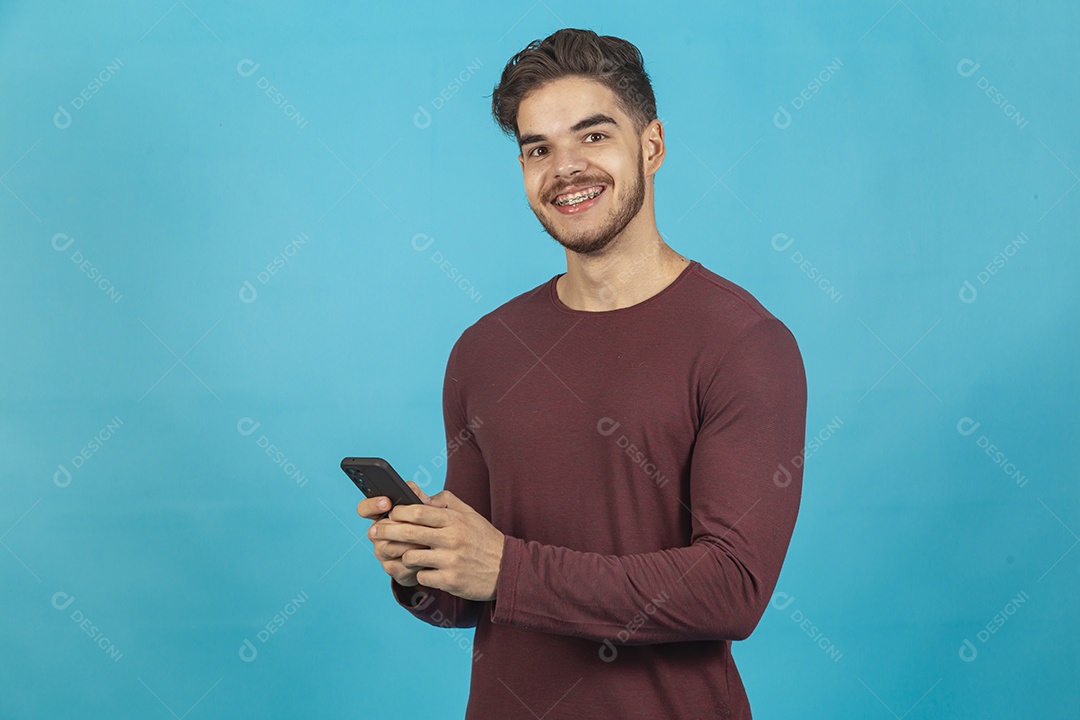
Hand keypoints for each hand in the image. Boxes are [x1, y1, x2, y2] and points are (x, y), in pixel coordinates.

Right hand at [357, 481, 432, 587]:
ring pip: (392, 547)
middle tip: (419, 524)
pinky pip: (402, 563)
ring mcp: (382, 551)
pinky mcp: (392, 568)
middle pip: (381, 529)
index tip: (386, 503)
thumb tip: (422, 497)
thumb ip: (425, 497)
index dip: (372, 505)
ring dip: (412, 543)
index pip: (365, 508)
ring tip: (429, 539)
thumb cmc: (431, 525)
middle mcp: (377, 533)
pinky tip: (428, 554)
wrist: (438, 553)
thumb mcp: (430, 507)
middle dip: (402, 526)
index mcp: (382, 514)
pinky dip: (417, 558)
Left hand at [370, 490, 503, 601]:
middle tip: (374, 533)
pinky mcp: (450, 581)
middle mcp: (452, 538)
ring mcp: (451, 561)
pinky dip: (420, 574)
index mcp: (455, 520)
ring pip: (410, 556)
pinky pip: (421, 576)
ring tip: (404, 555)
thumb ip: (445, 502)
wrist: (507, 570)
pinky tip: (425, 572)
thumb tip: (420, 496)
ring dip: (403, 556)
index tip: (388, 514)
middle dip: (386, 531)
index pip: (419, 512)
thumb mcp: (469, 515)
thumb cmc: (484, 540)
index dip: (398, 512)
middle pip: (409, 532)